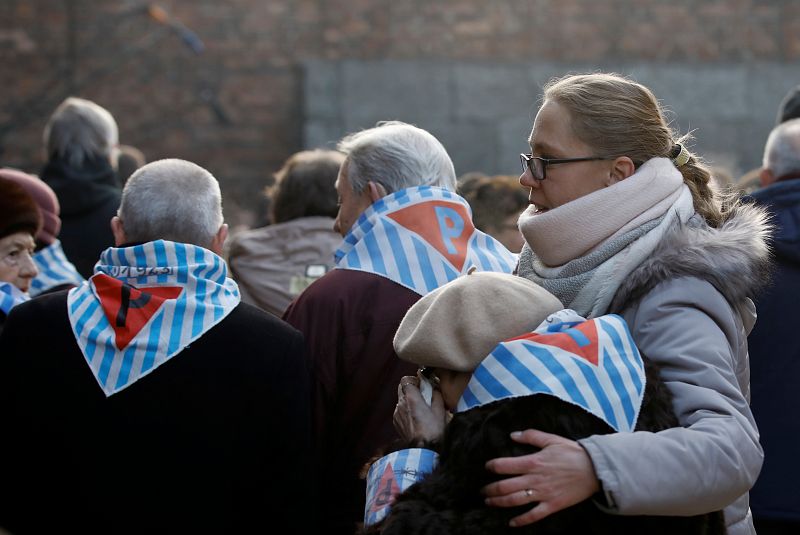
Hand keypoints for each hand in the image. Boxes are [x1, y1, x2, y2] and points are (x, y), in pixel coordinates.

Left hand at [393, 376, 446, 444]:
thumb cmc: (433, 429)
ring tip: (420, 409)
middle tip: (422, 395)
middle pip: (401, 388)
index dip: (413, 380)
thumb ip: (437, 395)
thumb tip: (435, 388)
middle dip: (410, 389)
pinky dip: (406, 410)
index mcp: (411, 397)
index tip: (421, 384)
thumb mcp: (440, 410)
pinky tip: (415, 418)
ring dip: (408, 400)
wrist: (423, 448)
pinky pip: (399, 411)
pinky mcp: (396, 422)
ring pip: (400, 400)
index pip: (405, 379)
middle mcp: (401, 403)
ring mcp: (397, 413)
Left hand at [482, 429, 599, 526]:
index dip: (492, 467)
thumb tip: (513, 435)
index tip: (487, 467)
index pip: (504, 465)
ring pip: (515, 501)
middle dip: (490, 489)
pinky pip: (533, 515)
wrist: (594, 469)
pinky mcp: (552, 505)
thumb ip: (531, 436)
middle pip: (505, 486)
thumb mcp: (551, 439)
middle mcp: (535, 479)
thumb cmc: (573, 453)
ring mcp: (543, 494)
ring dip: (499, 503)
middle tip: (482, 491)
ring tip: (489, 502)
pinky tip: (511, 523)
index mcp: (533, 462)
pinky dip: (521, 521)